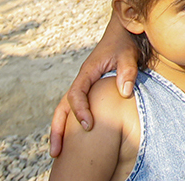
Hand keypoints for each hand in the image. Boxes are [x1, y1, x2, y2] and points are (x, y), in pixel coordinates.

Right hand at [49, 14, 137, 156]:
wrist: (122, 31)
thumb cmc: (124, 42)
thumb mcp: (128, 54)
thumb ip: (126, 71)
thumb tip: (124, 92)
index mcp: (87, 72)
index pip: (76, 94)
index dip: (80, 111)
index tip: (89, 126)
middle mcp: (82, 80)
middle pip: (63, 107)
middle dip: (58, 129)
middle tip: (56, 152)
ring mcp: (85, 85)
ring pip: (66, 109)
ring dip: (61, 129)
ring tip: (58, 153)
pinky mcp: (91, 89)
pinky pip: (77, 108)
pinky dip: (72, 123)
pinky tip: (75, 138)